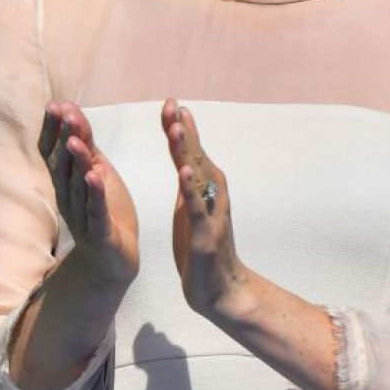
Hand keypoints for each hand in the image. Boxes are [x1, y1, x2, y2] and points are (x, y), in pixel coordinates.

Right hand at [38, 102, 138, 281]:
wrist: (113, 261)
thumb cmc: (103, 211)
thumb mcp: (96, 171)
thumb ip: (86, 144)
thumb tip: (68, 109)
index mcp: (67, 182)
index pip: (54, 152)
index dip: (53, 130)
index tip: (55, 104)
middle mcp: (69, 197)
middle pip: (65, 165)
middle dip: (66, 138)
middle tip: (66, 114)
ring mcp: (83, 216)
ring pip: (78, 186)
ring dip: (77, 163)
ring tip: (75, 141)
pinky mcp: (101, 234)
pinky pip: (96, 212)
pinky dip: (95, 194)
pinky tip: (95, 177)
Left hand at [162, 100, 247, 316]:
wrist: (220, 289)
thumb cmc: (202, 246)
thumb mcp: (190, 205)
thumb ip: (188, 178)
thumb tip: (183, 153)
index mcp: (204, 186)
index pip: (190, 149)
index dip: (179, 125)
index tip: (170, 100)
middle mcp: (211, 193)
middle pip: (195, 154)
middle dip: (182, 128)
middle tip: (172, 102)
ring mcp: (211, 212)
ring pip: (197, 175)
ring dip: (187, 150)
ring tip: (176, 126)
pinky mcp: (206, 233)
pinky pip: (197, 207)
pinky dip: (190, 188)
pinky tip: (184, 171)